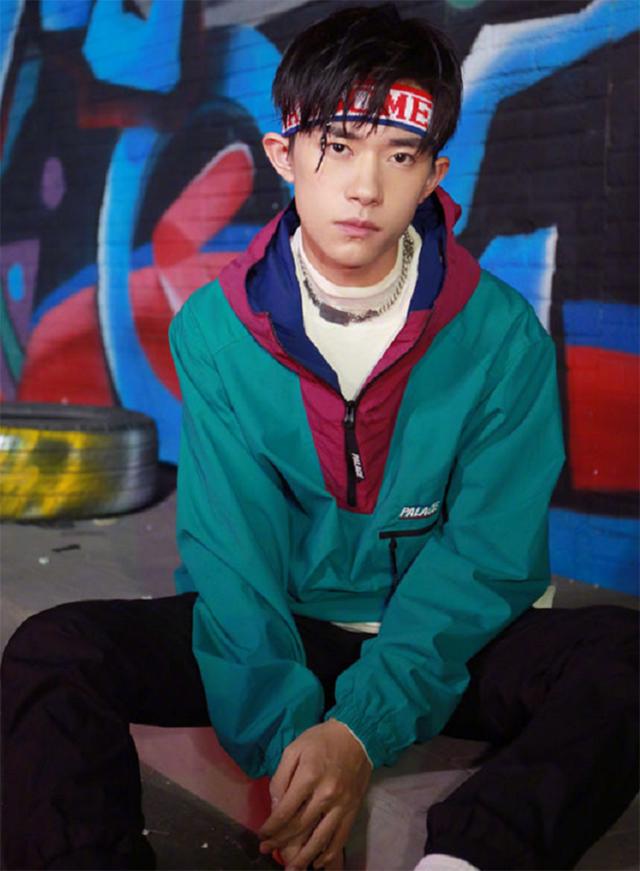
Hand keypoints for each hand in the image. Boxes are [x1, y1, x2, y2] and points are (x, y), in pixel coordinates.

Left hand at [259, 719, 370, 868]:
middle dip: (281, 843)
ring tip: (291, 869)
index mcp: (309, 777)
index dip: (271, 827)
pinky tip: (318, 862)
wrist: (356, 735)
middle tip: (267, 851)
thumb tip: (274, 805)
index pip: (285, 811)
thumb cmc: (320, 740)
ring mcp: (341, 804)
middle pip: (300, 827)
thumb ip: (281, 777)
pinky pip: (341, 837)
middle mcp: (326, 794)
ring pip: (320, 838)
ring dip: (303, 857)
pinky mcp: (353, 809)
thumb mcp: (294, 749)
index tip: (261, 835)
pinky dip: (329, 853)